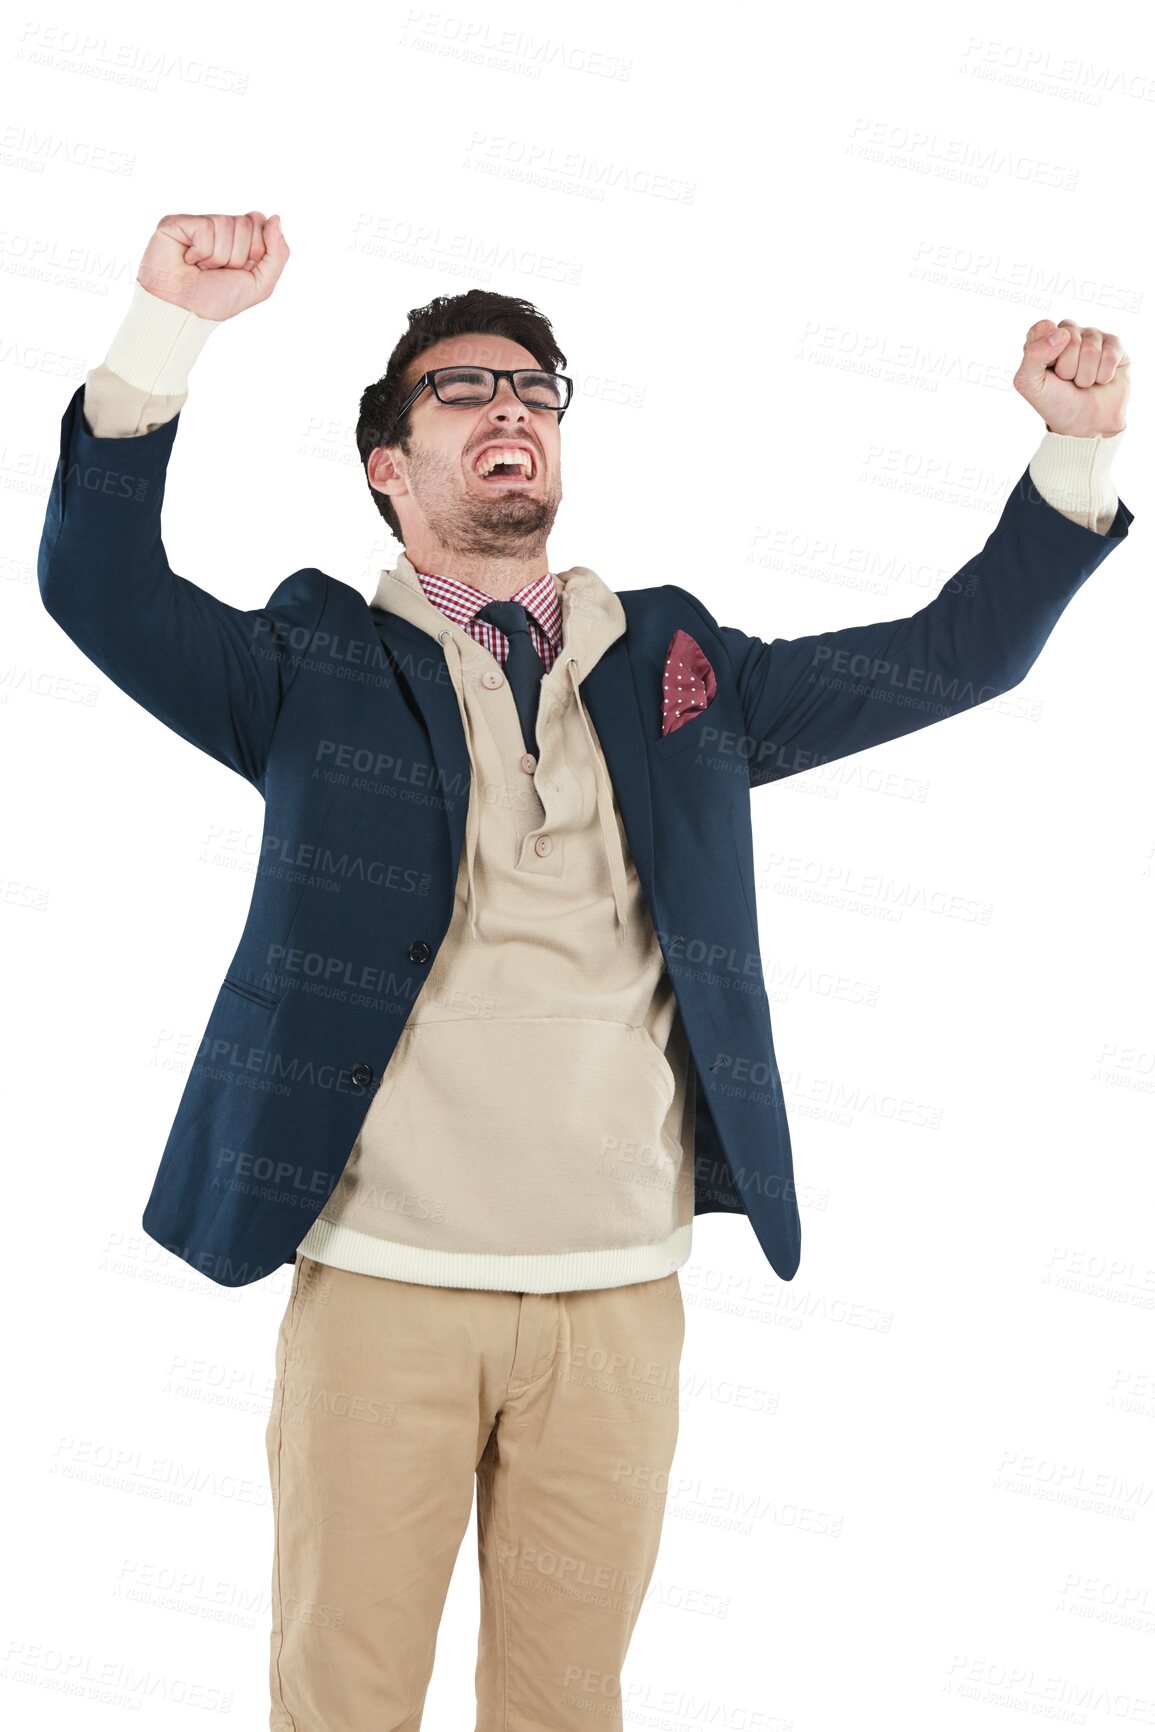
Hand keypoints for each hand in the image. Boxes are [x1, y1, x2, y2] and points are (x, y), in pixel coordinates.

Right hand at [136, 212, 289, 320]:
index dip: (256, 249)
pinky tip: (188, 260)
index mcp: (240, 239)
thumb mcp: (260, 284)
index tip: (240, 269)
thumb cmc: (217, 299)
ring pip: (226, 224)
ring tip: (202, 268)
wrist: (185, 311)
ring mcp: (198, 223)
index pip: (260, 222)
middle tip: (218, 271)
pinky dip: (201, 252)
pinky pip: (206, 227)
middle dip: (237, 256)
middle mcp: (220, 228)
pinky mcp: (177, 222)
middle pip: (246, 223)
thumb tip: (276, 218)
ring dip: (218, 257)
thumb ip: (278, 254)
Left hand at [1013, 319, 1129, 436]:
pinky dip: (1103, 376)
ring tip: (1083, 383)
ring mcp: (1093, 337)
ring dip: (1085, 376)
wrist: (1086, 424)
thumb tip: (1062, 333)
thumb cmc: (1056, 403)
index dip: (1045, 351)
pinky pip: (1111, 354)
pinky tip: (1101, 380)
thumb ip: (1033, 355)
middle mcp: (1068, 333)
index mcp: (1043, 339)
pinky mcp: (1115, 346)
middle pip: (1069, 338)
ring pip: (1091, 349)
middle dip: (1068, 369)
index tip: (1048, 369)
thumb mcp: (1030, 385)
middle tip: (1068, 380)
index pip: (1042, 329)